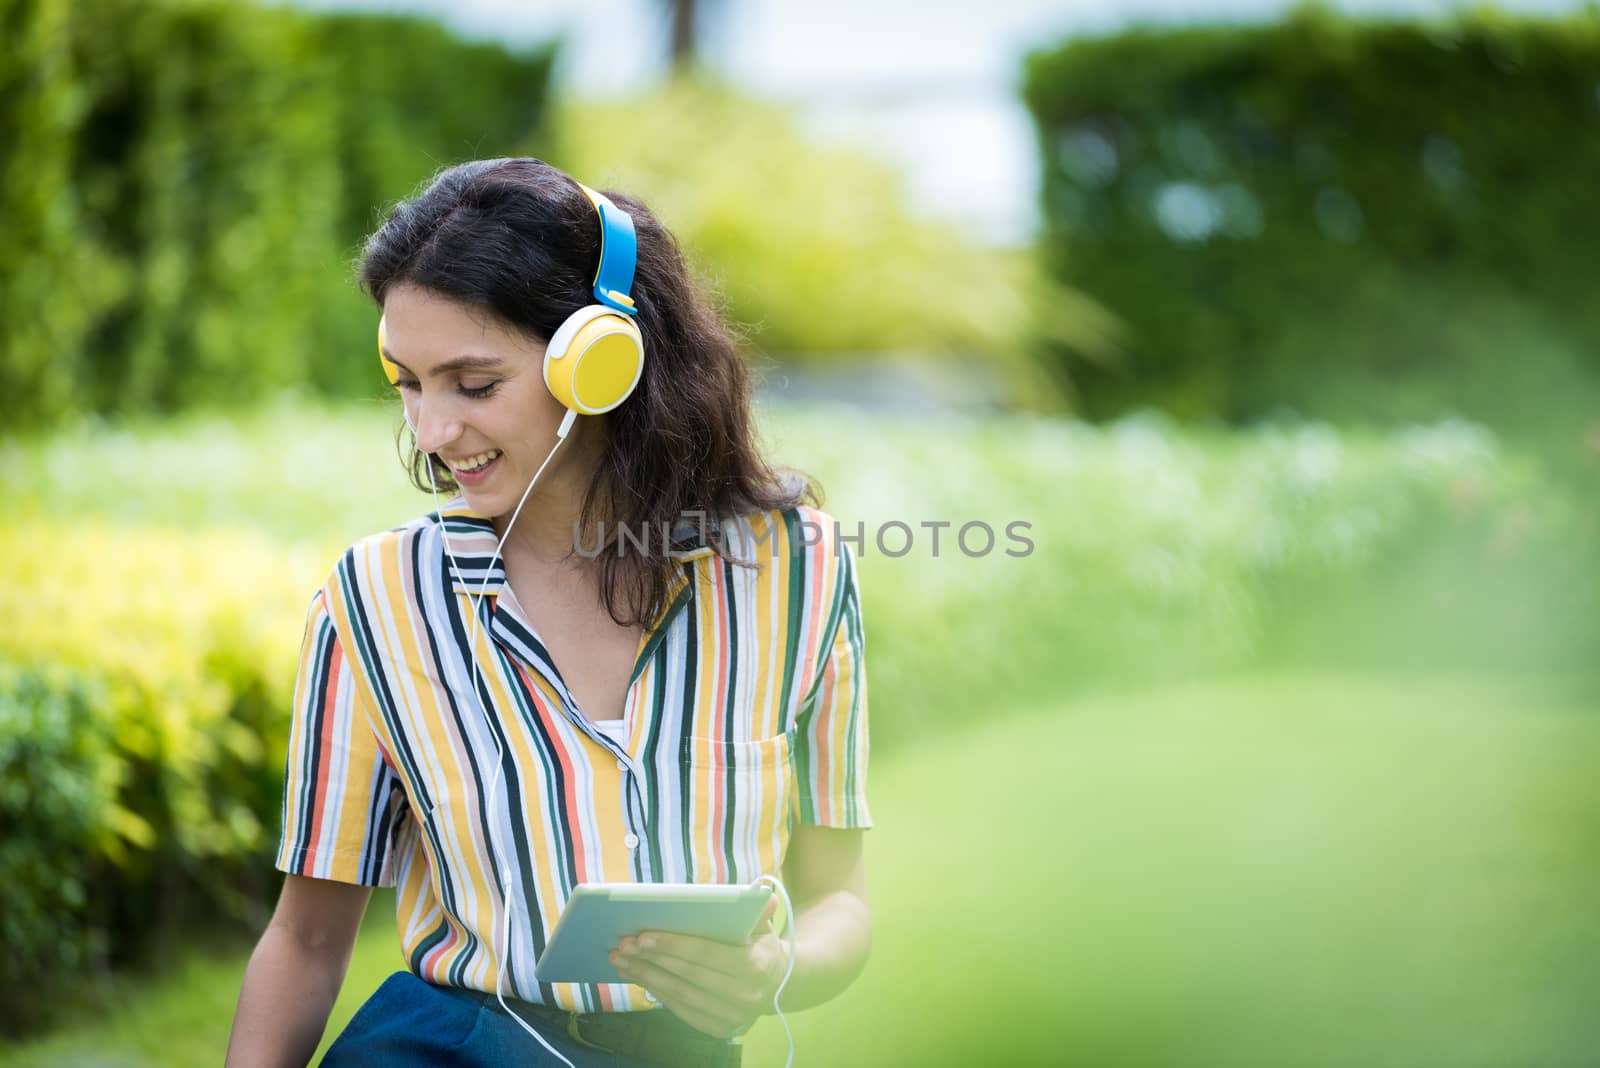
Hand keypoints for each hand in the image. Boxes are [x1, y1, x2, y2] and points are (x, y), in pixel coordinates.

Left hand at [609, 896, 787, 1037]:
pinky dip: (657, 993)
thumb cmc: (761, 946)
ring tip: (621, 959)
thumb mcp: (764, 926)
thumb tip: (761, 895)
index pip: (706, 953)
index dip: (673, 945)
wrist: (779, 985)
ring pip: (680, 994)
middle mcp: (746, 995)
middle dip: (652, 959)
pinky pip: (682, 1010)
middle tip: (623, 945)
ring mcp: (732, 1016)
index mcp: (756, 965)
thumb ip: (757, 912)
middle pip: (688, 975)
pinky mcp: (720, 1029)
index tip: (643, 936)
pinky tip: (639, 976)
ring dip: (646, 976)